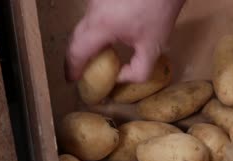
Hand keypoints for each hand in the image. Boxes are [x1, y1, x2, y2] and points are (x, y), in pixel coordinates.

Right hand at [65, 0, 184, 82]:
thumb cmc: (160, 12)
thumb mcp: (153, 47)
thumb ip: (138, 71)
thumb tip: (120, 77)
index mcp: (101, 25)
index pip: (77, 51)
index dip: (72, 68)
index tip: (72, 80)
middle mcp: (92, 11)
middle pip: (75, 38)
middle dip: (75, 57)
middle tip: (79, 72)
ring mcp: (95, 0)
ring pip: (83, 26)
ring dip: (85, 44)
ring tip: (93, 59)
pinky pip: (91, 17)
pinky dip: (93, 32)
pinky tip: (105, 40)